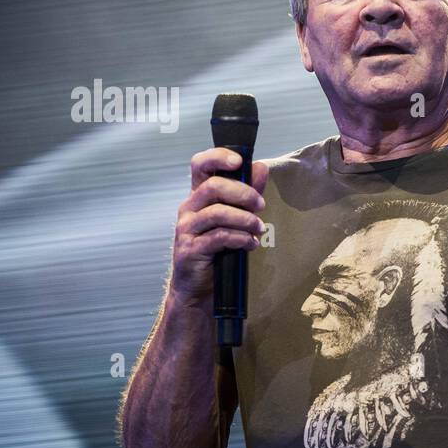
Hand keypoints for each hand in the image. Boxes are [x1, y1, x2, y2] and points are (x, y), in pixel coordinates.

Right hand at [170, 147, 268, 303]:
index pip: (199, 166)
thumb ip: (247, 194)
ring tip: (259, 228)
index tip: (239, 161)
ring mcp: (186, 230)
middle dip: (242, 193)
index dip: (217, 157)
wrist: (199, 290)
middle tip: (261, 205)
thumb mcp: (235, 219)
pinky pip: (218, 237)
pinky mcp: (190, 250)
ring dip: (244, 219)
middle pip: (212, 186)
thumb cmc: (217, 252)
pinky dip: (240, 238)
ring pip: (217, 212)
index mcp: (198, 197)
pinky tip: (250, 244)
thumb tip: (261, 167)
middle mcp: (188, 209)